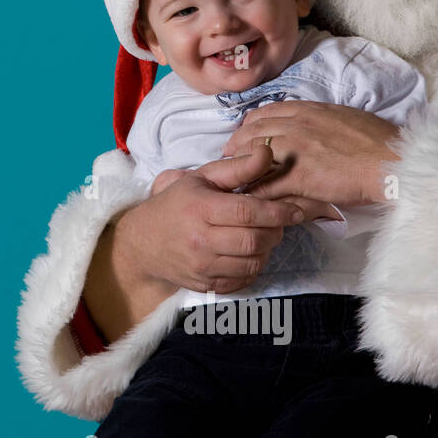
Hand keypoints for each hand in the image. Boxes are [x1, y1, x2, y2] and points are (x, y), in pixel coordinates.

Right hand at [113, 144, 306, 295]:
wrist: (141, 243)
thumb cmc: (175, 205)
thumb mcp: (202, 179)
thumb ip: (238, 168)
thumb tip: (267, 152)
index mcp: (200, 208)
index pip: (247, 211)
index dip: (278, 211)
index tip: (295, 210)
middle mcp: (200, 239)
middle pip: (254, 240)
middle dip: (275, 231)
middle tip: (277, 222)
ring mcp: (202, 266)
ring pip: (253, 262)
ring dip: (266, 249)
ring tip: (262, 236)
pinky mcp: (205, 285)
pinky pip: (243, 279)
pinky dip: (253, 266)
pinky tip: (247, 253)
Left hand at [220, 102, 398, 205]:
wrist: (391, 162)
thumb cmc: (378, 141)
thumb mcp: (343, 117)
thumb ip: (320, 119)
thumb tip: (313, 124)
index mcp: (307, 110)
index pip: (265, 113)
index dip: (249, 125)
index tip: (243, 135)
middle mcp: (295, 125)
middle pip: (251, 133)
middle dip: (236, 146)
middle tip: (229, 158)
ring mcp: (294, 150)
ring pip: (252, 158)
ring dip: (240, 169)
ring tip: (234, 180)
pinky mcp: (298, 176)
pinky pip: (265, 185)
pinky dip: (254, 192)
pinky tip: (249, 199)